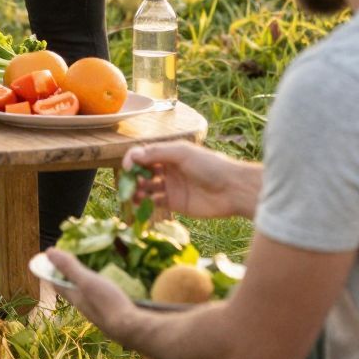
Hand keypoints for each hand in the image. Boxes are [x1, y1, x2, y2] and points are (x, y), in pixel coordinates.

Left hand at [42, 247, 141, 342]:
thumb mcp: (86, 282)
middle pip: (72, 288)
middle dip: (69, 274)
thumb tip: (48, 252)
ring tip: (94, 264)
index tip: (51, 257)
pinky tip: (112, 278)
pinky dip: (102, 285)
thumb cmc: (107, 303)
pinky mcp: (113, 311)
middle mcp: (84, 305)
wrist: (131, 328)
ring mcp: (98, 309)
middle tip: (73, 257)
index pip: (57, 283)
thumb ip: (69, 268)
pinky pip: (102, 296)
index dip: (51, 271)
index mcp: (75, 297)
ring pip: (88, 292)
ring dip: (87, 279)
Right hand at [121, 141, 249, 219]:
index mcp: (169, 153)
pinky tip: (142, 205)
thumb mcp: (183, 153)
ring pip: (146, 188)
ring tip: (133, 197)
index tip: (126, 169)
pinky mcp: (175, 203)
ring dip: (137, 191)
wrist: (232, 190)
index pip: (144, 155)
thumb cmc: (210, 166)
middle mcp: (168, 169)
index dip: (132, 160)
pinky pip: (155, 203)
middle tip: (127, 186)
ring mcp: (171, 186)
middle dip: (132, 177)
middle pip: (142, 171)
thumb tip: (132, 156)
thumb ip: (157, 153)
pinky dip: (146, 204)